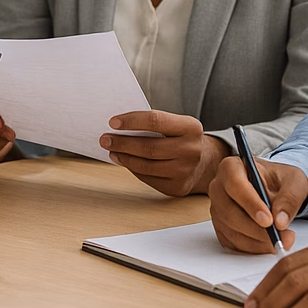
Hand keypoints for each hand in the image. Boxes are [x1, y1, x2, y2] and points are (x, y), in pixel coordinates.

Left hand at [101, 111, 229, 195]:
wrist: (203, 162)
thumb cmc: (180, 138)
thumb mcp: (175, 124)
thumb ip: (153, 123)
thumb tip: (118, 126)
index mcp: (191, 127)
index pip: (156, 120)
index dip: (132, 120)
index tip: (113, 122)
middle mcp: (191, 150)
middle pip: (149, 147)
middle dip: (122, 143)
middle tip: (105, 139)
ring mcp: (185, 171)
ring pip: (146, 165)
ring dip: (124, 157)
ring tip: (111, 150)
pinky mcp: (177, 187)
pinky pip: (148, 178)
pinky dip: (133, 169)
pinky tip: (124, 161)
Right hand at [207, 155, 307, 252]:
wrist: (275, 189)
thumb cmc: (280, 180)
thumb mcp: (294, 181)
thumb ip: (290, 198)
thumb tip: (280, 221)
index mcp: (232, 167)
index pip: (235, 184)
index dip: (250, 204)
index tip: (269, 221)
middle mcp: (218, 187)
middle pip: (229, 211)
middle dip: (256, 229)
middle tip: (280, 237)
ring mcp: (217, 208)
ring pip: (230, 229)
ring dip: (256, 241)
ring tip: (281, 241)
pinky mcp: (221, 226)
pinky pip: (232, 241)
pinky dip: (251, 247)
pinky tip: (268, 245)